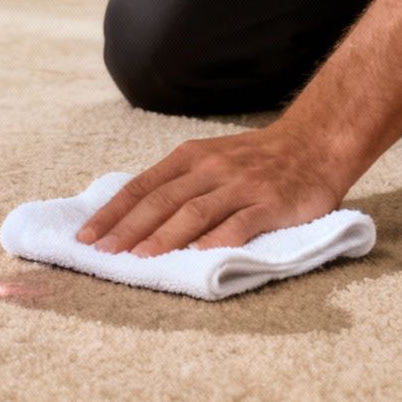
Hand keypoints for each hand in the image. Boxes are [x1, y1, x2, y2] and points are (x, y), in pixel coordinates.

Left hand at [75, 123, 353, 255]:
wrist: (315, 143)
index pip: (142, 186)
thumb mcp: (210, 159)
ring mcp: (241, 186)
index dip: (113, 212)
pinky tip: (197, 257)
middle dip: (128, 228)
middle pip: (161, 200)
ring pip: (195, 212)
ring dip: (164, 236)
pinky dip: (217, 240)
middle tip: (103, 253)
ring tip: (140, 258)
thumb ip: (177, 183)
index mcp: (190, 158)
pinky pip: (240, 223)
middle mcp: (211, 169)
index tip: (86, 236)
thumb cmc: (256, 159)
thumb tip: (132, 216)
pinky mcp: (271, 203)